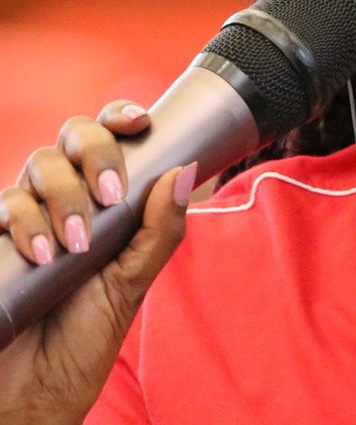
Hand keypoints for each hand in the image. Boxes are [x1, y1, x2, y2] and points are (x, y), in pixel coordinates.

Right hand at [0, 103, 194, 424]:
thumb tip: (185, 170)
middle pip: (70, 138)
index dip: (119, 119)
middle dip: (94, 155)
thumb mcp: (133, 282)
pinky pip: (4, 205)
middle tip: (110, 197)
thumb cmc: (86, 334)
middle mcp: (62, 199)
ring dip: (63, 197)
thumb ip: (160, 230)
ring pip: (37, 165)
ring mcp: (25, 217)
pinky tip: (42, 253)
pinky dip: (25, 221)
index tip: (139, 123)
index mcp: (103, 201)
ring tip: (76, 246)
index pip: (107, 139)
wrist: (36, 389)